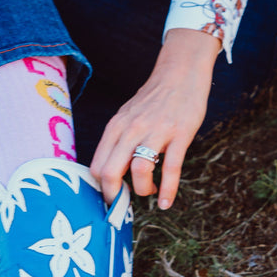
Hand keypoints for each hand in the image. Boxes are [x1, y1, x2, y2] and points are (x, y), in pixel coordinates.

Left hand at [90, 28, 219, 207]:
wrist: (180, 73)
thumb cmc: (153, 100)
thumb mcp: (126, 116)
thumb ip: (117, 141)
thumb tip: (109, 172)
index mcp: (115, 127)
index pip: (96, 166)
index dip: (101, 188)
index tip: (112, 196)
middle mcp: (131, 129)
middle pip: (110, 172)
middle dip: (115, 196)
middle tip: (125, 204)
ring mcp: (156, 132)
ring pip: (139, 172)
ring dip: (143, 190)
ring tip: (150, 191)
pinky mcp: (179, 134)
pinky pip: (171, 169)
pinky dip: (168, 191)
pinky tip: (166, 203)